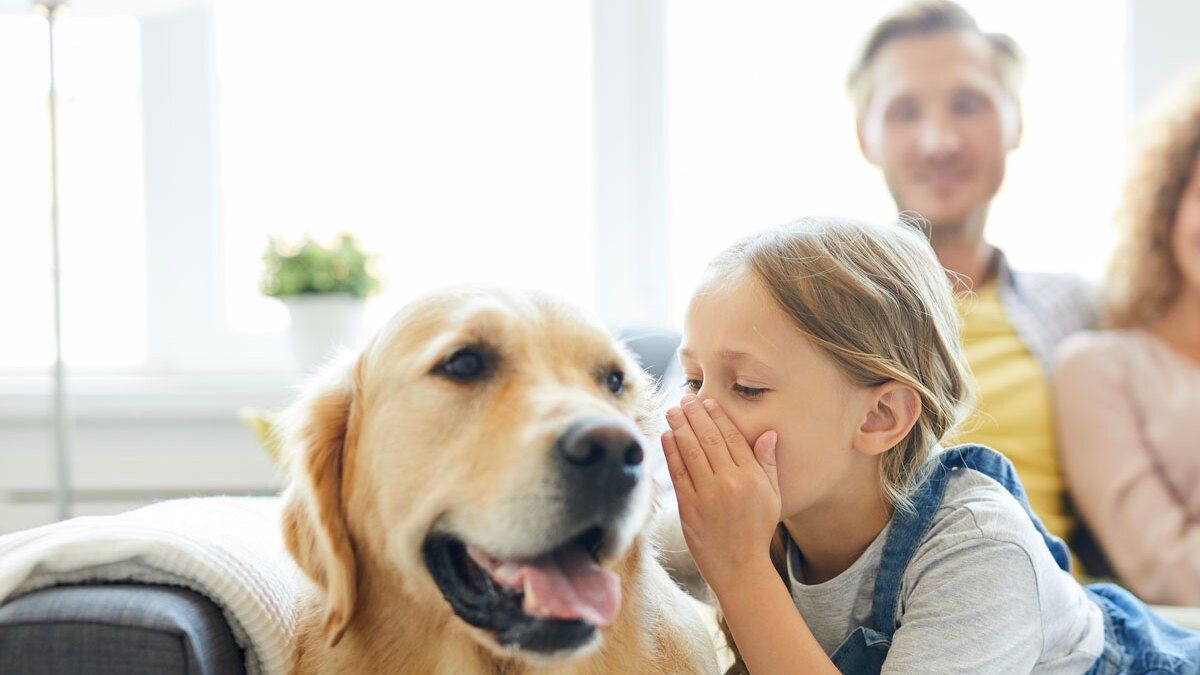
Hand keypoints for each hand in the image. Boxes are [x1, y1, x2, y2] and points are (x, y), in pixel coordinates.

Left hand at [662, 395, 780, 590]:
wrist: (740, 568)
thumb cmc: (757, 530)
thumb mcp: (772, 497)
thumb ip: (768, 464)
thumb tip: (768, 433)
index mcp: (752, 478)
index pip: (732, 438)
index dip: (718, 417)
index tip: (707, 402)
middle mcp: (730, 483)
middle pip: (709, 440)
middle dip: (695, 415)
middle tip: (685, 398)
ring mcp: (708, 496)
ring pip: (691, 452)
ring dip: (680, 428)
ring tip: (672, 411)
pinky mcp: (689, 509)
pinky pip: (678, 474)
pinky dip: (671, 453)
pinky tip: (667, 436)